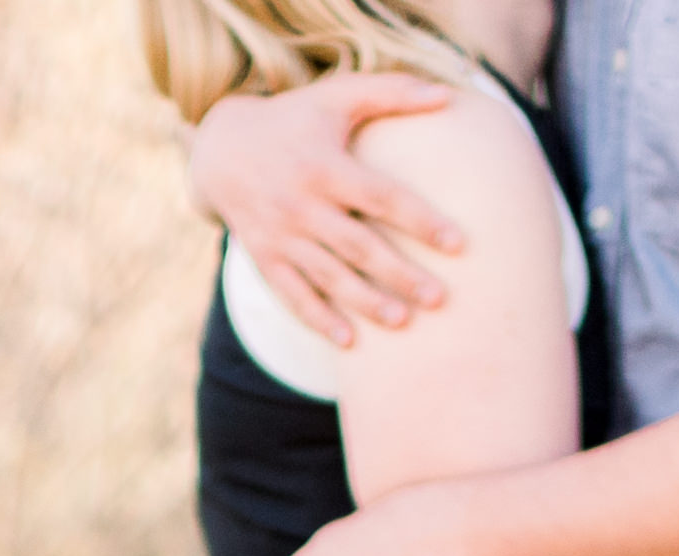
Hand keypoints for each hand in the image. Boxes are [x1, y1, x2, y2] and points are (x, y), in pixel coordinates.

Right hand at [186, 70, 467, 342]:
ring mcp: (280, 235)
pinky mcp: (265, 257)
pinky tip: (349, 341)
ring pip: (328, 276)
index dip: (420, 220)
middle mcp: (300, 204)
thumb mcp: (336, 95)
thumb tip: (448, 94)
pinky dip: (318, 319)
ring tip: (404, 322)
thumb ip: (392, 92)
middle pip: (358, 246)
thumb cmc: (294, 119)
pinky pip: (292, 295)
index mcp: (324, 165)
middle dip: (400, 274)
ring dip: (366, 302)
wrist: (221, 148)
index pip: (380, 197)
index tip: (458, 243)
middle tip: (440, 298)